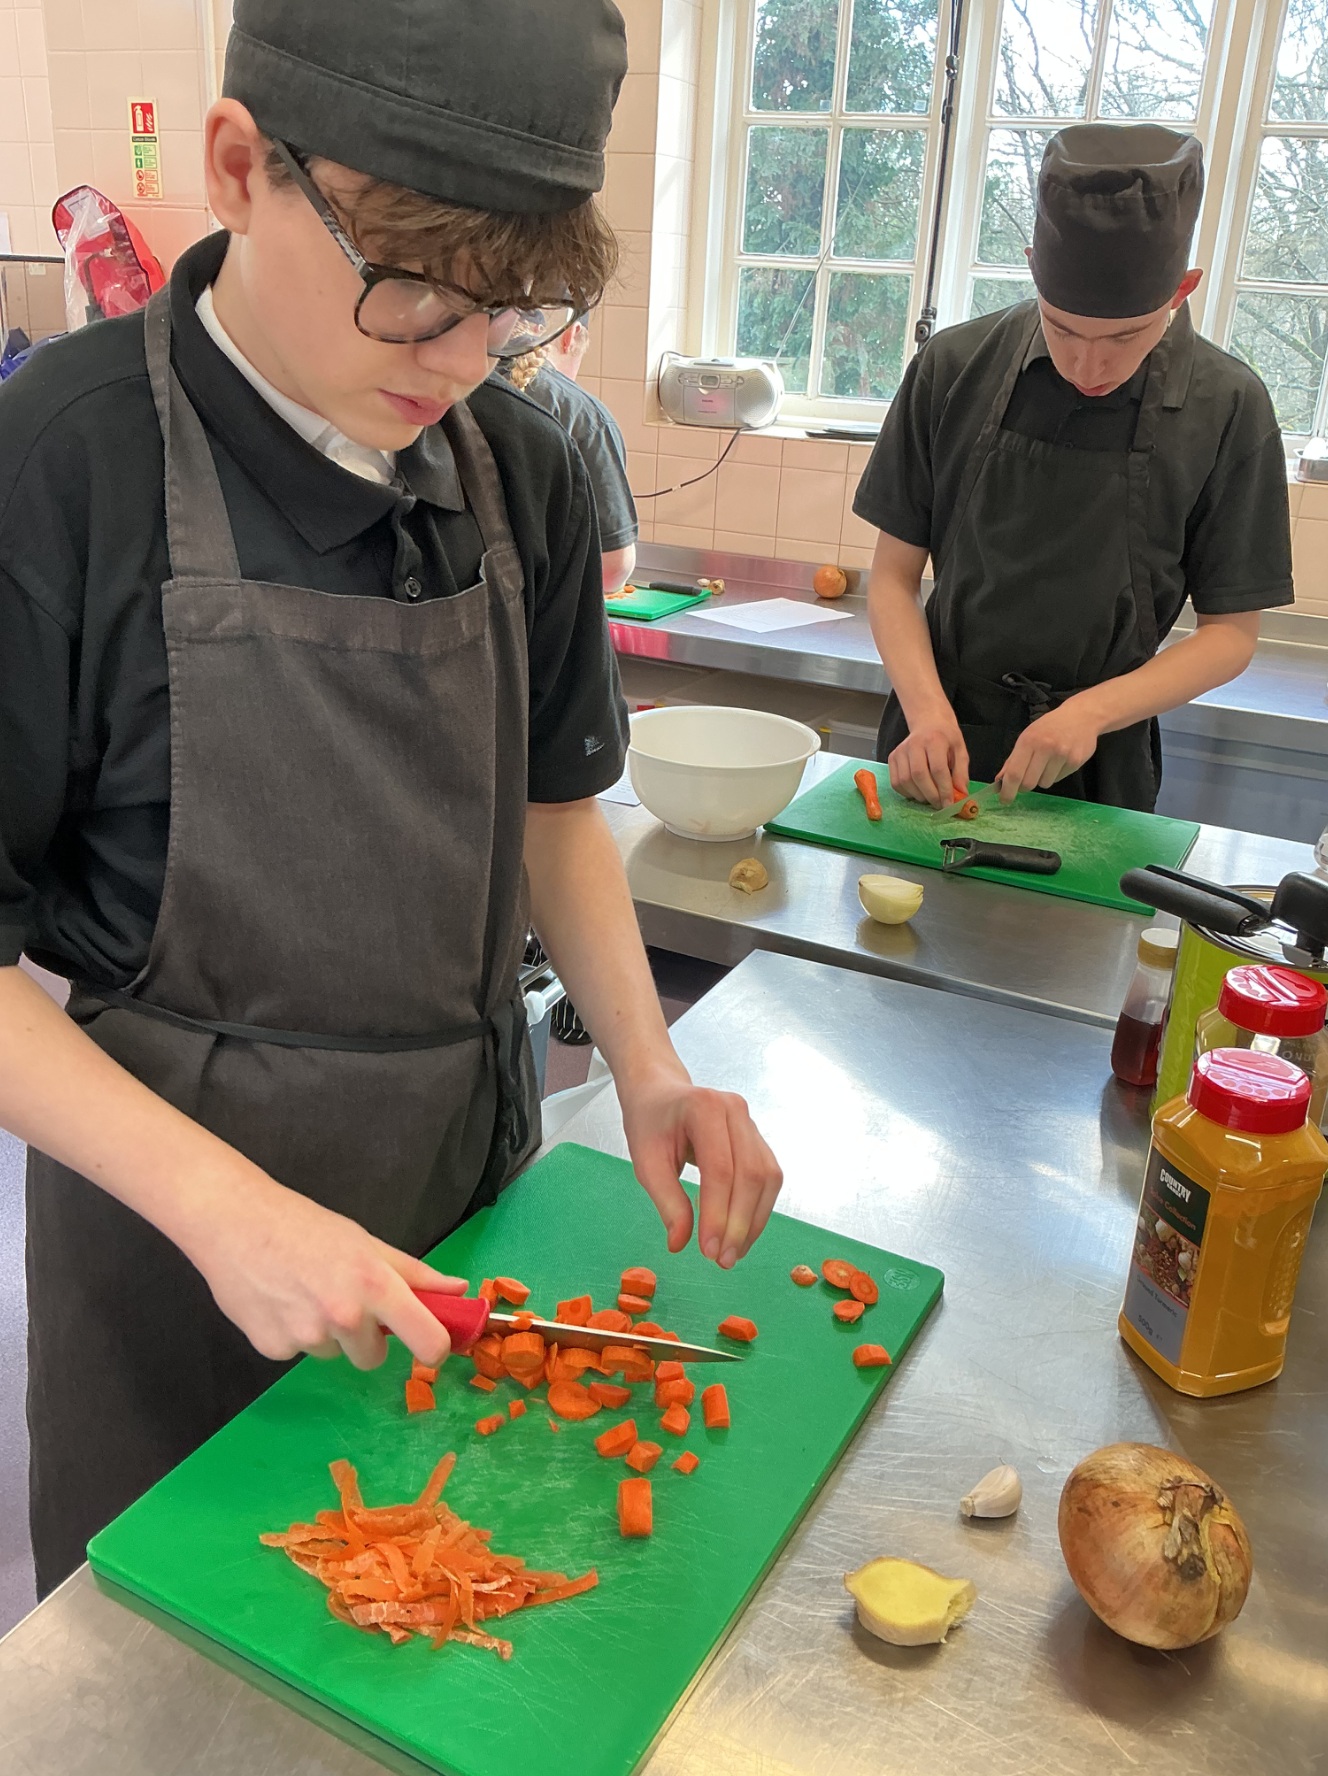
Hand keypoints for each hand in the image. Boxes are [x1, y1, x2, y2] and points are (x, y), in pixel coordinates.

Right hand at [178, 1169, 467, 1369]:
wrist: (235, 1222)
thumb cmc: (306, 1227)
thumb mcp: (367, 1244)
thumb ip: (415, 1274)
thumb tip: (457, 1291)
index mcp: (376, 1286)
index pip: (427, 1341)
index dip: (434, 1349)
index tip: (429, 1346)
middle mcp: (345, 1317)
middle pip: (373, 1357)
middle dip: (365, 1337)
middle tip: (342, 1299)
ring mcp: (306, 1337)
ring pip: (333, 1353)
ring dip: (326, 1334)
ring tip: (303, 1292)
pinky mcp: (272, 1349)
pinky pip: (296, 1354)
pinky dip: (291, 1334)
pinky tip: (278, 1301)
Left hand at [618, 1062, 782, 1269]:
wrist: (661, 1093)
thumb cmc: (650, 1124)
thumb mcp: (645, 1162)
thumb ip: (666, 1201)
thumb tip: (681, 1245)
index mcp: (704, 1107)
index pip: (719, 1169)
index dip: (718, 1214)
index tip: (709, 1251)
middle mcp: (735, 1110)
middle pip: (750, 1174)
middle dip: (740, 1223)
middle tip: (723, 1261)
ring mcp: (751, 1122)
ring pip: (767, 1178)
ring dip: (754, 1221)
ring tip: (733, 1254)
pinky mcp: (758, 1139)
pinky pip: (768, 1177)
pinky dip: (758, 1210)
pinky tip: (741, 1234)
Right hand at [887, 707, 968, 807]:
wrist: (928, 723)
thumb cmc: (946, 738)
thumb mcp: (960, 751)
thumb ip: (961, 773)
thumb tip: (960, 795)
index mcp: (934, 740)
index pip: (937, 769)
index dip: (944, 790)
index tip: (949, 804)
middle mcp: (914, 744)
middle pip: (919, 776)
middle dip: (931, 795)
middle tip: (940, 805)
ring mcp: (900, 751)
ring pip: (905, 781)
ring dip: (919, 796)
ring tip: (931, 798)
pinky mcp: (892, 758)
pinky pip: (896, 783)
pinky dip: (907, 793)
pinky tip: (919, 792)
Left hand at [999, 694, 1102, 795]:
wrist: (1081, 716)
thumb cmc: (1049, 727)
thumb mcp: (1027, 737)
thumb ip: (1013, 760)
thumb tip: (999, 782)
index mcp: (1029, 741)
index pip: (1014, 773)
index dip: (1007, 790)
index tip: (1004, 800)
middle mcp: (1046, 748)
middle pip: (1029, 783)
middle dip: (1024, 787)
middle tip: (1026, 780)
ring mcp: (1063, 755)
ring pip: (1044, 784)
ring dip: (1042, 779)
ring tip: (1047, 762)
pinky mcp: (1076, 762)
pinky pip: (1058, 779)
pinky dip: (1055, 774)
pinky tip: (1060, 760)